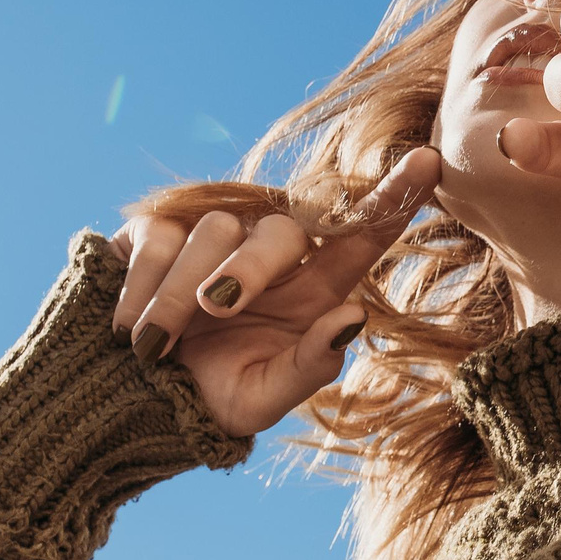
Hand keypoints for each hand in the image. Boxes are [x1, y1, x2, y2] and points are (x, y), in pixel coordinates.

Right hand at [106, 147, 439, 436]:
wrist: (134, 400)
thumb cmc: (214, 397)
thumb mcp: (262, 399)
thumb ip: (311, 365)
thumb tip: (355, 317)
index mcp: (315, 289)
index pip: (362, 234)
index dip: (394, 197)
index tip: (428, 160)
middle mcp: (273, 253)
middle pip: (282, 230)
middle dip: (247, 271)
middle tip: (215, 312)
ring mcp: (217, 235)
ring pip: (214, 232)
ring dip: (181, 295)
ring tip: (156, 347)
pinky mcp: (159, 229)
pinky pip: (160, 237)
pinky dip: (144, 288)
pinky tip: (131, 329)